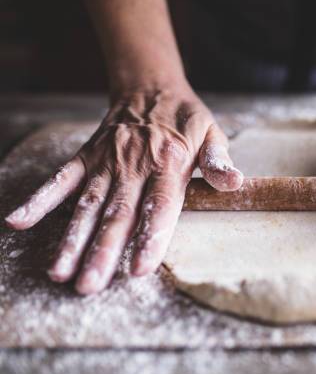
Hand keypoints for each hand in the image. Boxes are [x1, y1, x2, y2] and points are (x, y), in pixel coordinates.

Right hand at [5, 86, 242, 293]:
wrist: (151, 86)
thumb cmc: (186, 120)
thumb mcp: (212, 135)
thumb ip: (219, 162)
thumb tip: (236, 185)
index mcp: (169, 164)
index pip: (159, 207)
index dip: (150, 237)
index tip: (138, 269)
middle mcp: (134, 166)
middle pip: (117, 214)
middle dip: (102, 252)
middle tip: (89, 287)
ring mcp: (106, 162)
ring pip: (87, 205)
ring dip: (71, 239)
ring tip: (59, 272)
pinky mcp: (87, 156)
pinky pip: (60, 179)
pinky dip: (40, 199)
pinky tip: (18, 222)